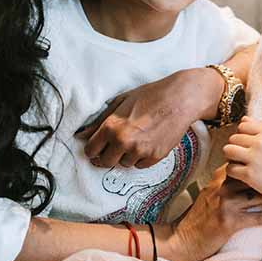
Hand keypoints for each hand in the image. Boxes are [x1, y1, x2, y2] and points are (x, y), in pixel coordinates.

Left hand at [77, 67, 222, 167]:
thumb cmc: (151, 95)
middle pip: (105, 162)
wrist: (180, 98)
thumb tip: (81, 134)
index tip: (97, 146)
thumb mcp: (121, 102)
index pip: (90, 150)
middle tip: (116, 144)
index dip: (92, 148)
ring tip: (137, 137)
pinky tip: (147, 141)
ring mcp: (140, 151)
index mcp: (111, 127)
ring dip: (126, 155)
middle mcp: (124, 141)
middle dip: (107, 155)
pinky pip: (140, 165)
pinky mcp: (155, 157)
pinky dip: (141, 157)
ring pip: (124, 164)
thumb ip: (99, 121)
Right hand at [165, 166, 261, 260]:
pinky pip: (254, 218)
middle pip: (254, 179)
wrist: (185, 236)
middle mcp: (223, 187)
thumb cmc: (201, 215)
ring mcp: (226, 204)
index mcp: (219, 177)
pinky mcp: (228, 222)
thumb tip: (243, 168)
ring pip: (257, 197)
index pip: (245, 165)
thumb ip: (225, 179)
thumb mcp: (210, 191)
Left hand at [222, 117, 261, 203]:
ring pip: (228, 150)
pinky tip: (241, 173)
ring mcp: (254, 159)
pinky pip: (230, 168)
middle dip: (236, 146)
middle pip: (233, 138)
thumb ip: (260, 128)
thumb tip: (243, 119)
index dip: (242, 134)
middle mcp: (260, 143)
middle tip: (242, 155)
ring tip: (239, 162)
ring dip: (231, 157)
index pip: (242, 125)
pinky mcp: (250, 175)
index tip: (246, 143)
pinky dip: (233, 171)